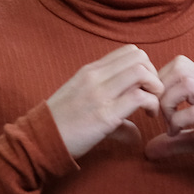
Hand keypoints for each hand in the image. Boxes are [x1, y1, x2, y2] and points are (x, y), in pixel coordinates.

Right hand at [46, 45, 163, 158]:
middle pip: (140, 57)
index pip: (129, 52)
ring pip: (142, 72)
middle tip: (151, 95)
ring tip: (151, 106)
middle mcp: (95, 77)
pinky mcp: (105, 115)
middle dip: (154, 75)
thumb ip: (110, 107)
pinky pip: (140, 97)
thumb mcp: (82, 103)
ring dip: (155, 88)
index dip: (145, 66)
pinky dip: (151, 104)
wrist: (38, 142)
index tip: (144, 87)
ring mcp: (99, 95)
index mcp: (90, 71)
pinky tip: (147, 116)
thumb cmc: (60, 125)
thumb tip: (135, 134)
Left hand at [145, 55, 193, 169]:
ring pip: (186, 85)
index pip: (181, 64)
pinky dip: (177, 122)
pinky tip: (176, 134)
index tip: (157, 103)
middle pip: (181, 69)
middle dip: (161, 90)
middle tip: (158, 113)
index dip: (161, 80)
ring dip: (168, 104)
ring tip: (169, 123)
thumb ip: (175, 140)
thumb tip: (147, 150)